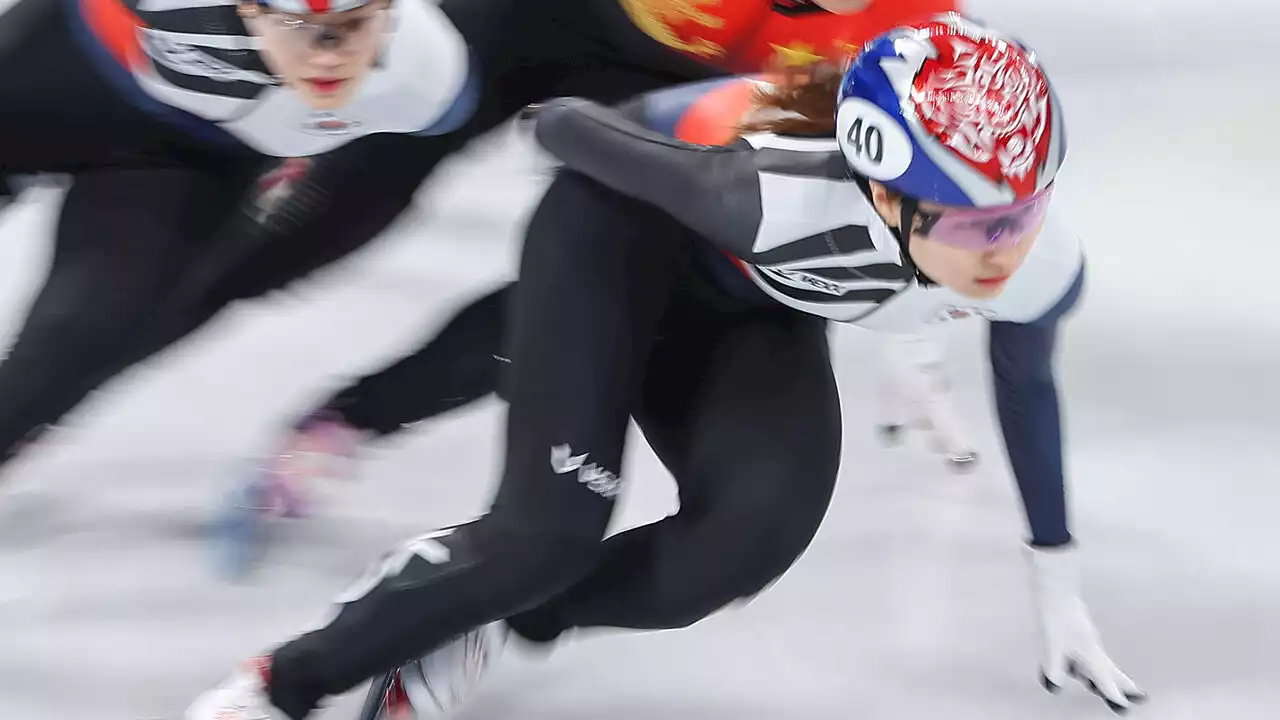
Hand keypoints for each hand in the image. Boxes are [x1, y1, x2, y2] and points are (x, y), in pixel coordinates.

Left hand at [1026, 543, 1146, 713]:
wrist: (1056, 590)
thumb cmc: (1056, 614)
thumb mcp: (1052, 645)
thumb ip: (1055, 667)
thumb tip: (1056, 685)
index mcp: (1090, 653)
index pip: (1105, 679)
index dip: (1114, 693)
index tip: (1124, 705)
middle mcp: (1093, 647)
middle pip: (1112, 670)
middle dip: (1124, 684)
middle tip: (1137, 695)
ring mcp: (1089, 639)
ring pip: (1103, 662)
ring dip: (1111, 676)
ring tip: (1121, 686)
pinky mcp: (1082, 632)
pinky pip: (1093, 654)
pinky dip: (1096, 665)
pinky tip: (1086, 667)